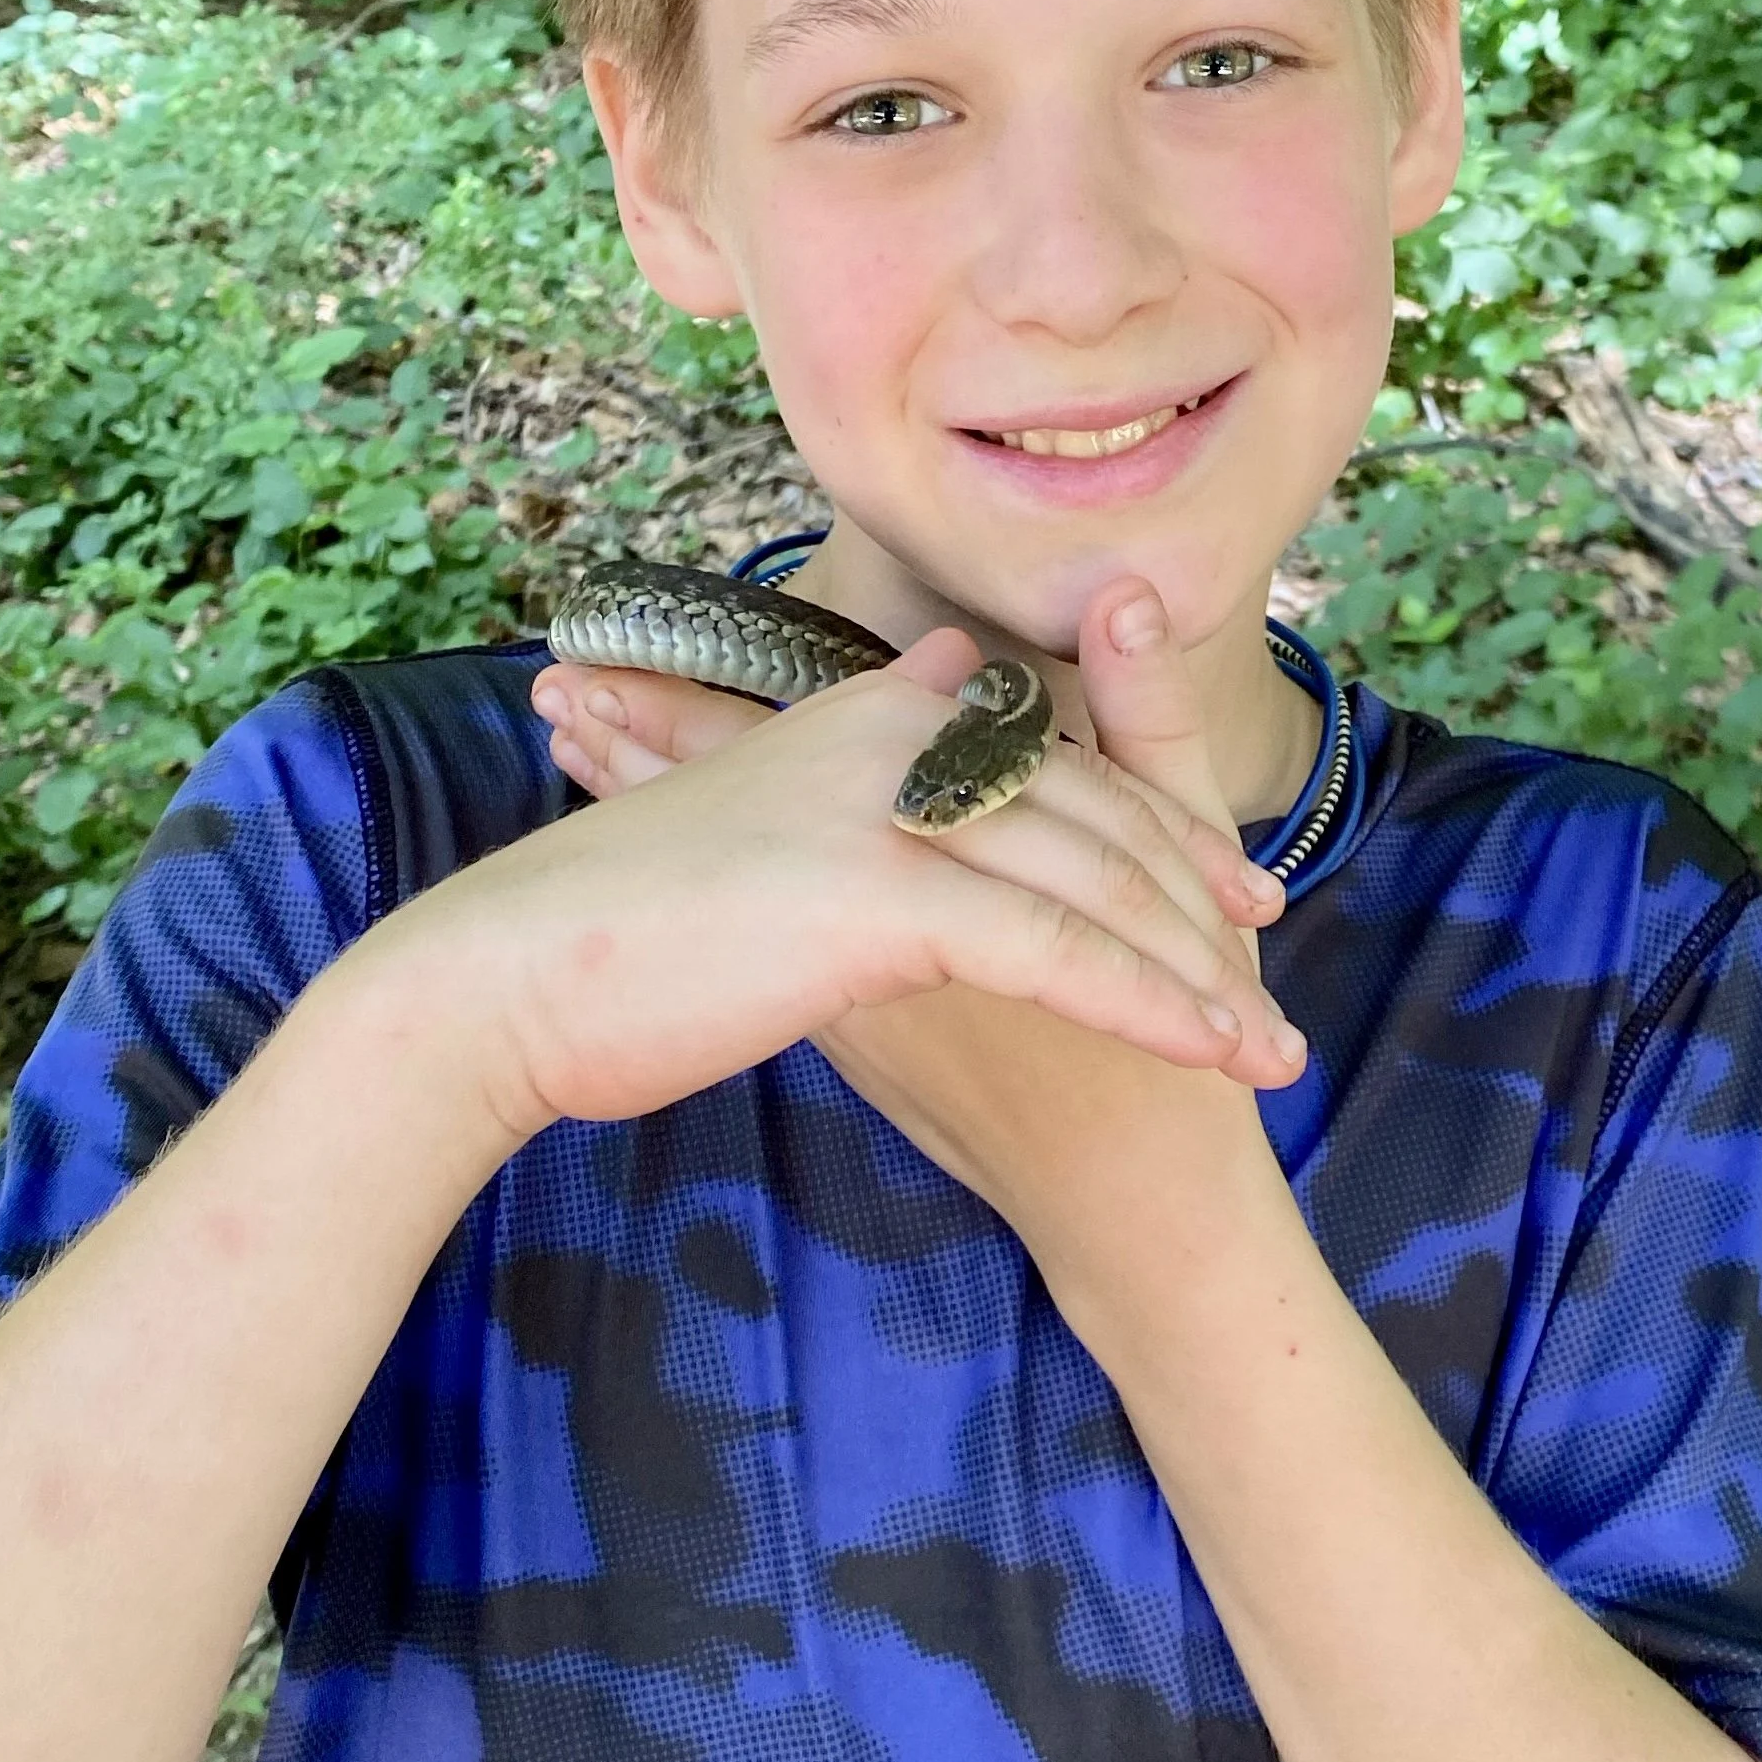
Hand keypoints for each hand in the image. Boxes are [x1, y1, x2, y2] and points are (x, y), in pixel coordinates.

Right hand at [354, 611, 1299, 1152]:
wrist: (496, 982)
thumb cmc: (606, 936)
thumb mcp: (731, 830)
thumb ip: (826, 782)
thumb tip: (911, 706)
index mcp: (855, 715)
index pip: (1039, 756)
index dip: (1135, 821)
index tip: (1204, 889)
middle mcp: (884, 734)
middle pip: (1089, 804)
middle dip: (1187, 884)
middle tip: (1260, 955)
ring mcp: (880, 804)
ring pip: (1090, 877)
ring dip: (1191, 966)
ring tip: (1264, 1046)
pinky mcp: (875, 891)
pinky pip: (1054, 947)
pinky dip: (1148, 1002)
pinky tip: (1211, 1055)